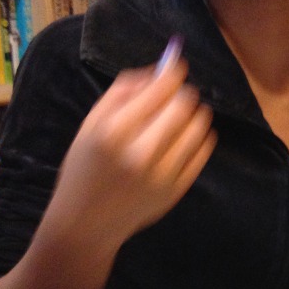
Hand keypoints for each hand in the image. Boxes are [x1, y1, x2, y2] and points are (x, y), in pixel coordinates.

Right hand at [50, 51, 216, 245]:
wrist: (86, 222)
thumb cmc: (85, 168)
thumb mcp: (90, 126)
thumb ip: (121, 93)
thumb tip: (159, 69)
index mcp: (113, 132)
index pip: (159, 90)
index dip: (172, 72)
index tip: (177, 66)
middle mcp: (140, 153)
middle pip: (183, 106)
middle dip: (183, 94)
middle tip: (177, 94)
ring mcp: (162, 175)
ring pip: (199, 128)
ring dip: (195, 114)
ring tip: (184, 114)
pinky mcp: (176, 191)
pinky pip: (202, 152)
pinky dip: (200, 138)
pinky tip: (186, 136)